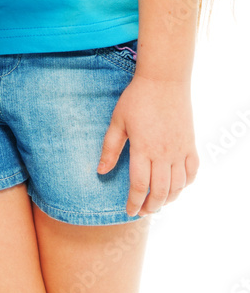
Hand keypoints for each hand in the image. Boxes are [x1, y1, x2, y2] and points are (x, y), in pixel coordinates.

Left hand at [97, 73, 198, 216]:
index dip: (134, 202)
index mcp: (143, 149)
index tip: (129, 211)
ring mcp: (180, 151)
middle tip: (143, 211)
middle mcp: (164, 154)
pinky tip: (178, 187)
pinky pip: (193, 172)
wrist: (163, 81)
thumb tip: (100, 171)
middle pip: (160, 192)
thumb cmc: (137, 99)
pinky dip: (186, 185)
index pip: (140, 186)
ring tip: (158, 203)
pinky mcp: (190, 145)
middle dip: (151, 207)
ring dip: (169, 200)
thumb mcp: (118, 121)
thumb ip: (110, 148)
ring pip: (178, 187)